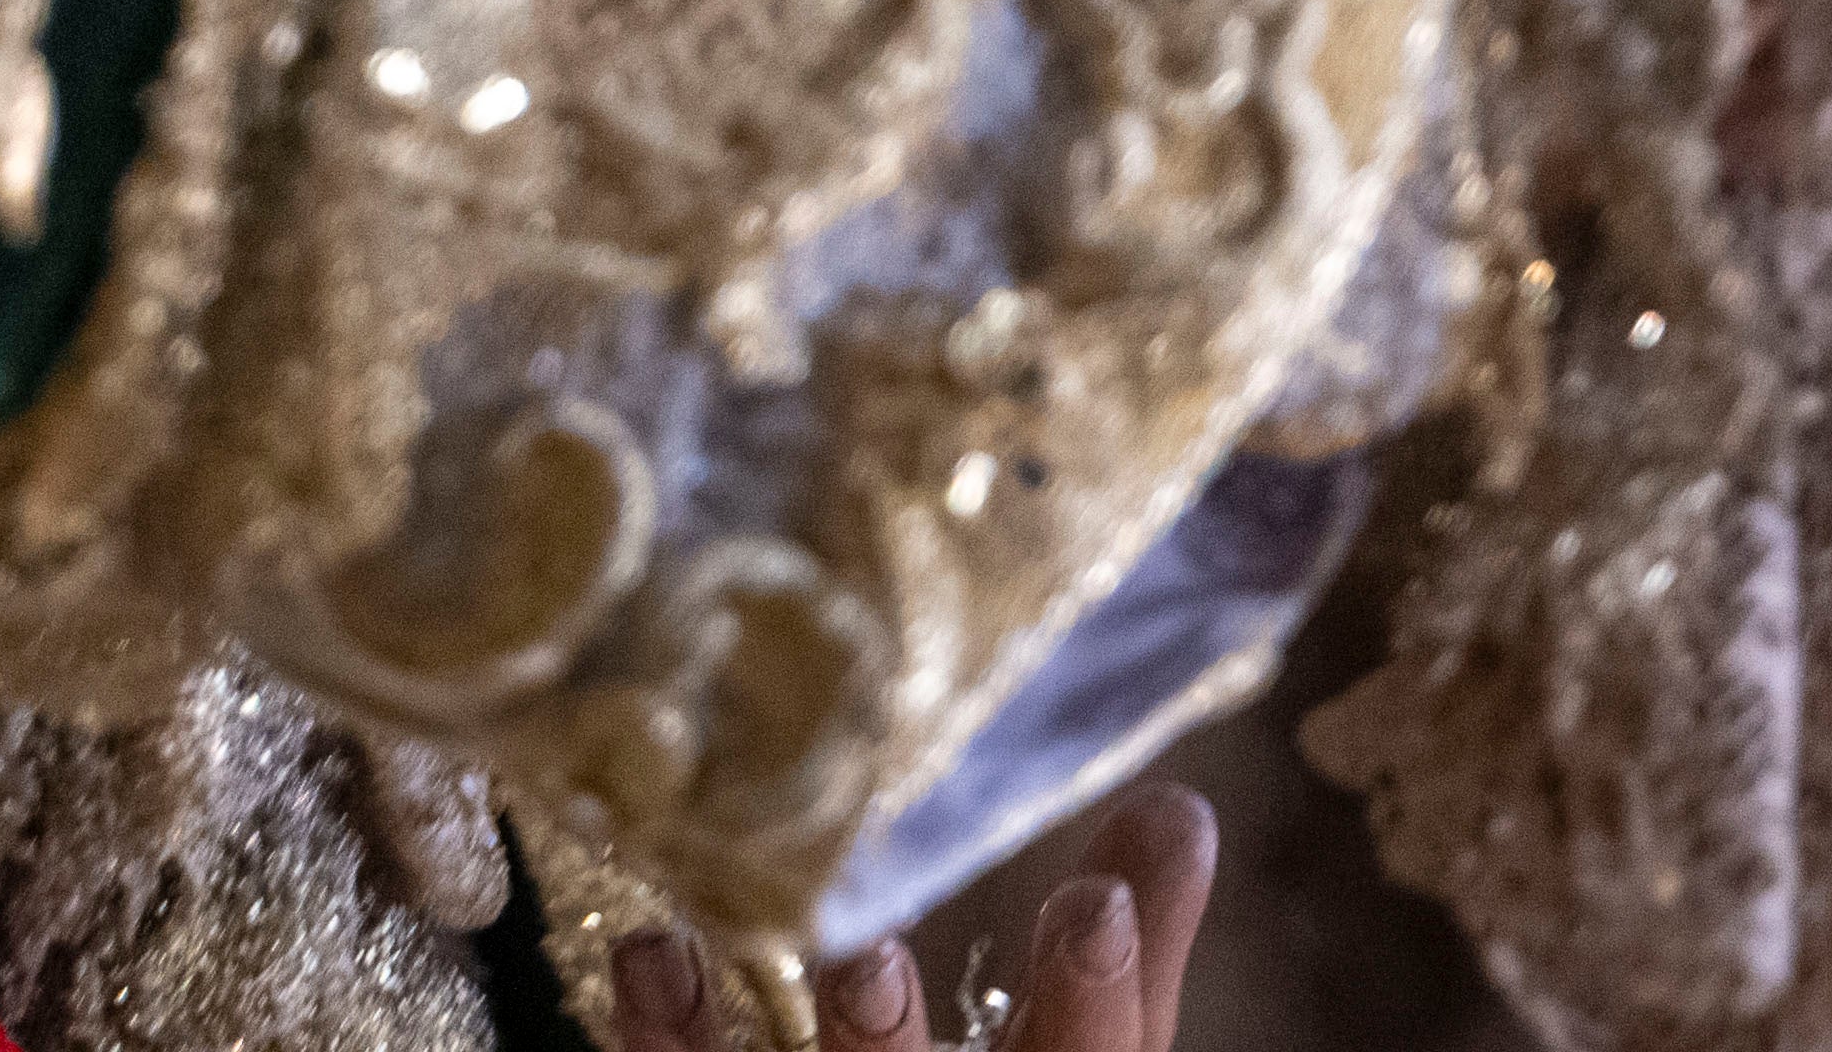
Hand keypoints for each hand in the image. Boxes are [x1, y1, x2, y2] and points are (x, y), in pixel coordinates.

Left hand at [607, 788, 1217, 1051]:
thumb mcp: (1082, 1051)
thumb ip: (1127, 946)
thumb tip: (1177, 804)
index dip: (1096, 996)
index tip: (1093, 900)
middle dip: (889, 1046)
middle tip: (868, 961)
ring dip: (758, 1042)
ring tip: (723, 952)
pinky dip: (666, 1033)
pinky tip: (654, 951)